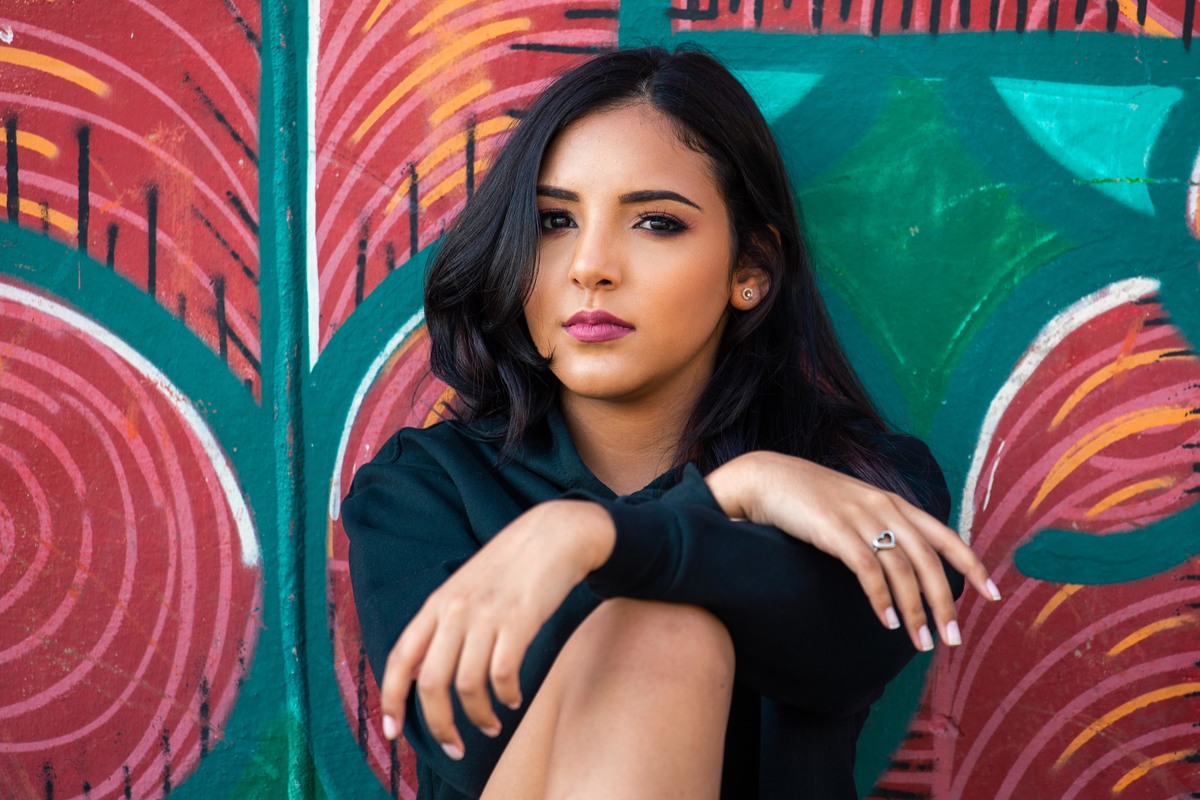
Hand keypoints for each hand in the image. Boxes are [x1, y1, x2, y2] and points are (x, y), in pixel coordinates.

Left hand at [377, 499, 614, 758]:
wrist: (554, 534)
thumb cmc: (511, 565)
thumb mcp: (465, 588)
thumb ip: (444, 624)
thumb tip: (424, 673)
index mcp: (437, 604)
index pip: (400, 658)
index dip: (391, 699)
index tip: (392, 731)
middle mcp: (455, 611)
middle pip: (431, 683)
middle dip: (439, 725)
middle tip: (454, 746)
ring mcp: (486, 615)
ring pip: (467, 686)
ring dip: (478, 716)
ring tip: (489, 725)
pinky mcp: (519, 621)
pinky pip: (502, 674)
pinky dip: (506, 696)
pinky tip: (512, 699)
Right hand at [705, 451, 998, 651]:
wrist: (766, 478)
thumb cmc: (807, 498)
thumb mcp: (853, 507)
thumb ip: (879, 527)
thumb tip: (900, 564)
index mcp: (893, 503)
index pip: (945, 536)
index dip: (972, 566)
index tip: (992, 595)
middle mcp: (884, 508)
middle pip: (929, 561)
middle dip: (945, 603)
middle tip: (953, 640)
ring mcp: (860, 518)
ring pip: (902, 570)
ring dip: (915, 611)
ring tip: (921, 643)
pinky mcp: (835, 531)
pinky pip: (867, 570)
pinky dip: (881, 598)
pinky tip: (887, 622)